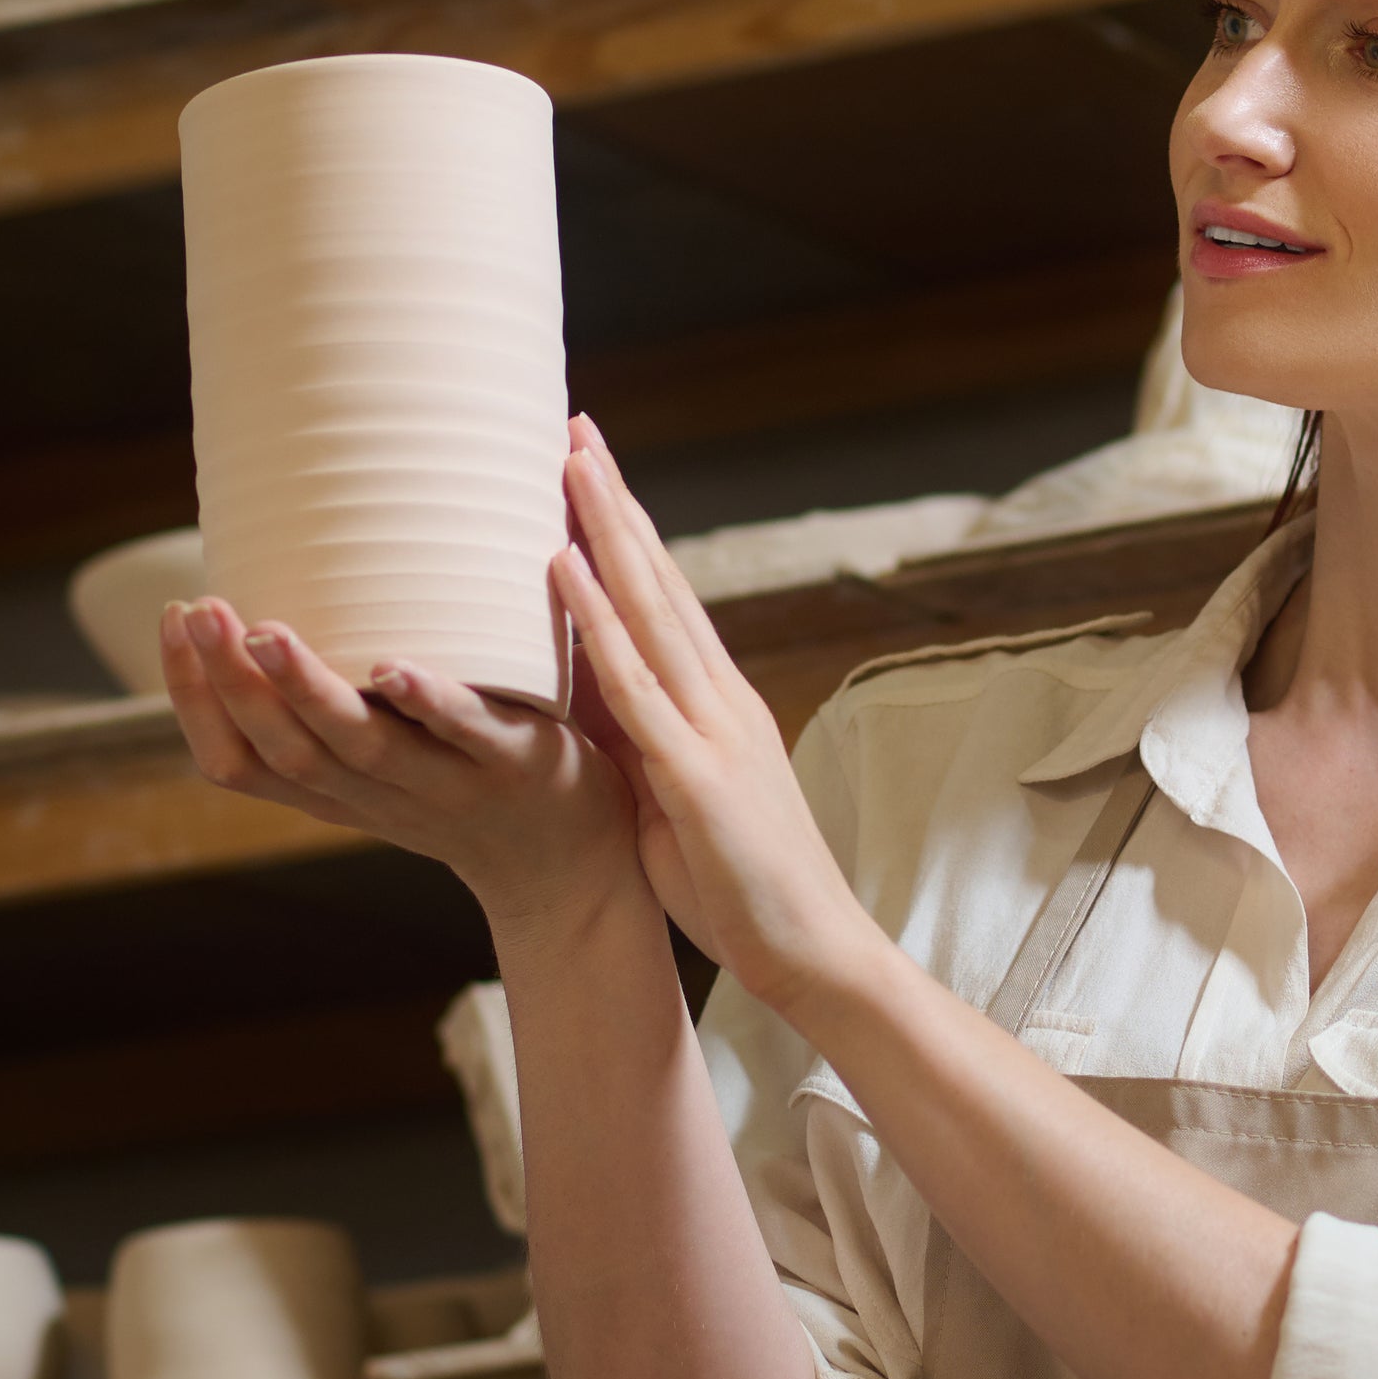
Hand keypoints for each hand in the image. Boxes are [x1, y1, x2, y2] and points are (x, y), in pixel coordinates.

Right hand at [159, 593, 643, 943]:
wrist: (580, 865)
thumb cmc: (475, 789)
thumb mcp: (393, 757)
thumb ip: (343, 698)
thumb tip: (297, 573)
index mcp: (339, 791)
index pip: (237, 759)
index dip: (194, 697)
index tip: (174, 616)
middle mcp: (380, 794)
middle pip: (284, 749)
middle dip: (231, 682)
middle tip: (199, 609)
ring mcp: (448, 783)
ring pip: (359, 747)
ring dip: (307, 690)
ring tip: (265, 632)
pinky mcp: (517, 766)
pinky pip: (464, 736)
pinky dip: (426, 704)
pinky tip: (392, 668)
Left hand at [549, 416, 883, 1017]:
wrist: (813, 953)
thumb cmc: (743, 886)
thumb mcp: (678, 796)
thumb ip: (641, 739)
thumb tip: (588, 700)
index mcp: (717, 702)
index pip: (664, 595)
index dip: (626, 528)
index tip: (588, 467)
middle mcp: (721, 696)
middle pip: (660, 577)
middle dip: (615, 500)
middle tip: (573, 425)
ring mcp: (713, 729)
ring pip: (651, 608)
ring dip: (606, 530)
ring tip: (566, 462)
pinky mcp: (697, 775)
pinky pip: (637, 685)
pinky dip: (598, 621)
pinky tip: (563, 568)